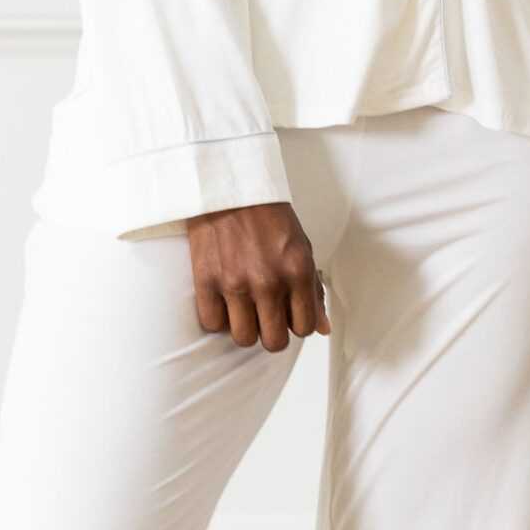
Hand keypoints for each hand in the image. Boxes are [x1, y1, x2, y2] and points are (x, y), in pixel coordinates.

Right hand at [187, 200, 329, 351]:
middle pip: (274, 341)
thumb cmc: (269, 217)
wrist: (230, 188)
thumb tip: (322, 328)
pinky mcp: (207, 280)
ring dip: (244, 328)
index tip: (286, 313)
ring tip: (243, 309)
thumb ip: (313, 290)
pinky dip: (217, 318)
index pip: (304, 328)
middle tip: (264, 316)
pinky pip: (212, 323)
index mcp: (297, 272)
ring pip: (243, 338)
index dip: (295, 324)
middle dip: (271, 333)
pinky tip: (223, 301)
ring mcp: (236, 283)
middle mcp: (269, 282)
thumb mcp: (302, 248)